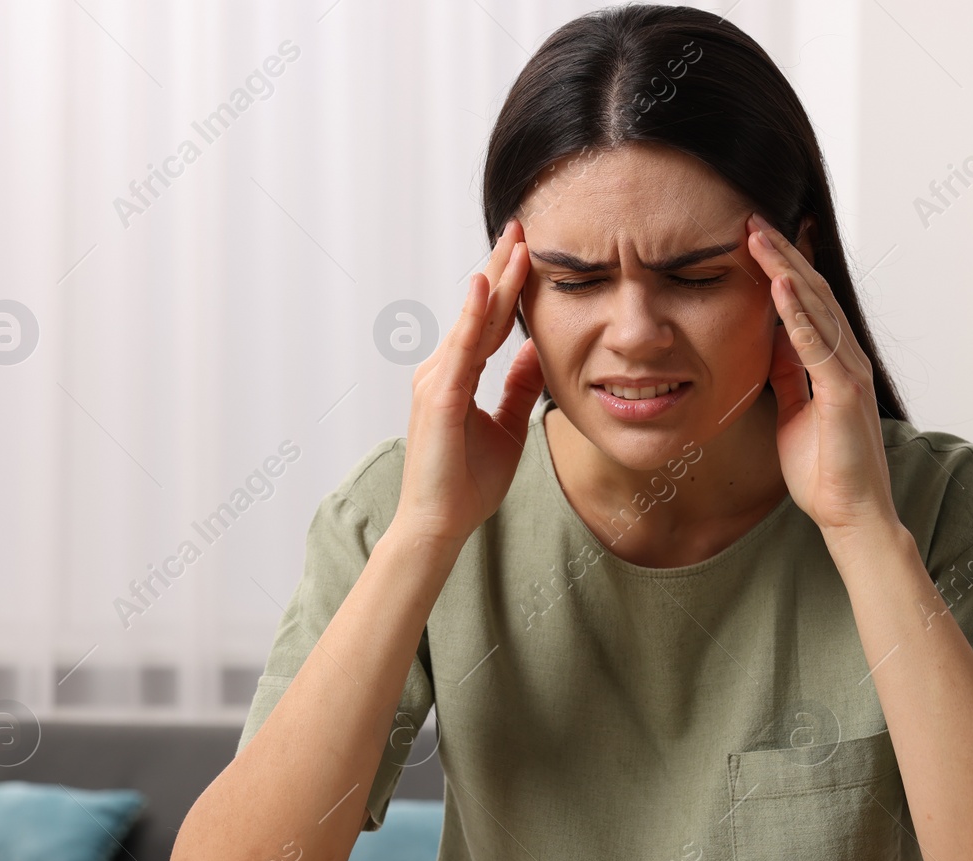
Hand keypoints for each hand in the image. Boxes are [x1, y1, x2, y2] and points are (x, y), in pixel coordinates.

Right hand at [395, 218, 545, 547]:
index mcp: (458, 375)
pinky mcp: (439, 398)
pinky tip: (483, 287)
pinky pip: (461, 349)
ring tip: (515, 242)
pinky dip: (471, 316)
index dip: (507, 284)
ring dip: (494, 280)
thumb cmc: (466, 483)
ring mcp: (437, 380)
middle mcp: (442, 370)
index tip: (526, 249)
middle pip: (479, 309)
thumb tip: (535, 350)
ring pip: (473, 321)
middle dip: (501, 266)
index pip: (489, 320)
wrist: (440, 524)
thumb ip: (518, 387)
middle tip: (522, 225)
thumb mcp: (508, 426)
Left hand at [744, 212, 904, 543]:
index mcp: (833, 363)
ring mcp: (849, 373)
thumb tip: (771, 340)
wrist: (850, 515)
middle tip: (752, 220)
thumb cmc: (825, 471)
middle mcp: (847, 359)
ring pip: (816, 309)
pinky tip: (779, 287)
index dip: (781, 269)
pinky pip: (817, 345)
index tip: (753, 239)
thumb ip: (789, 374)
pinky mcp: (845, 393)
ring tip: (758, 237)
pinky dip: (797, 314)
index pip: (806, 304)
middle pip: (812, 294)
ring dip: (786, 270)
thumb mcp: (795, 410)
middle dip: (782, 256)